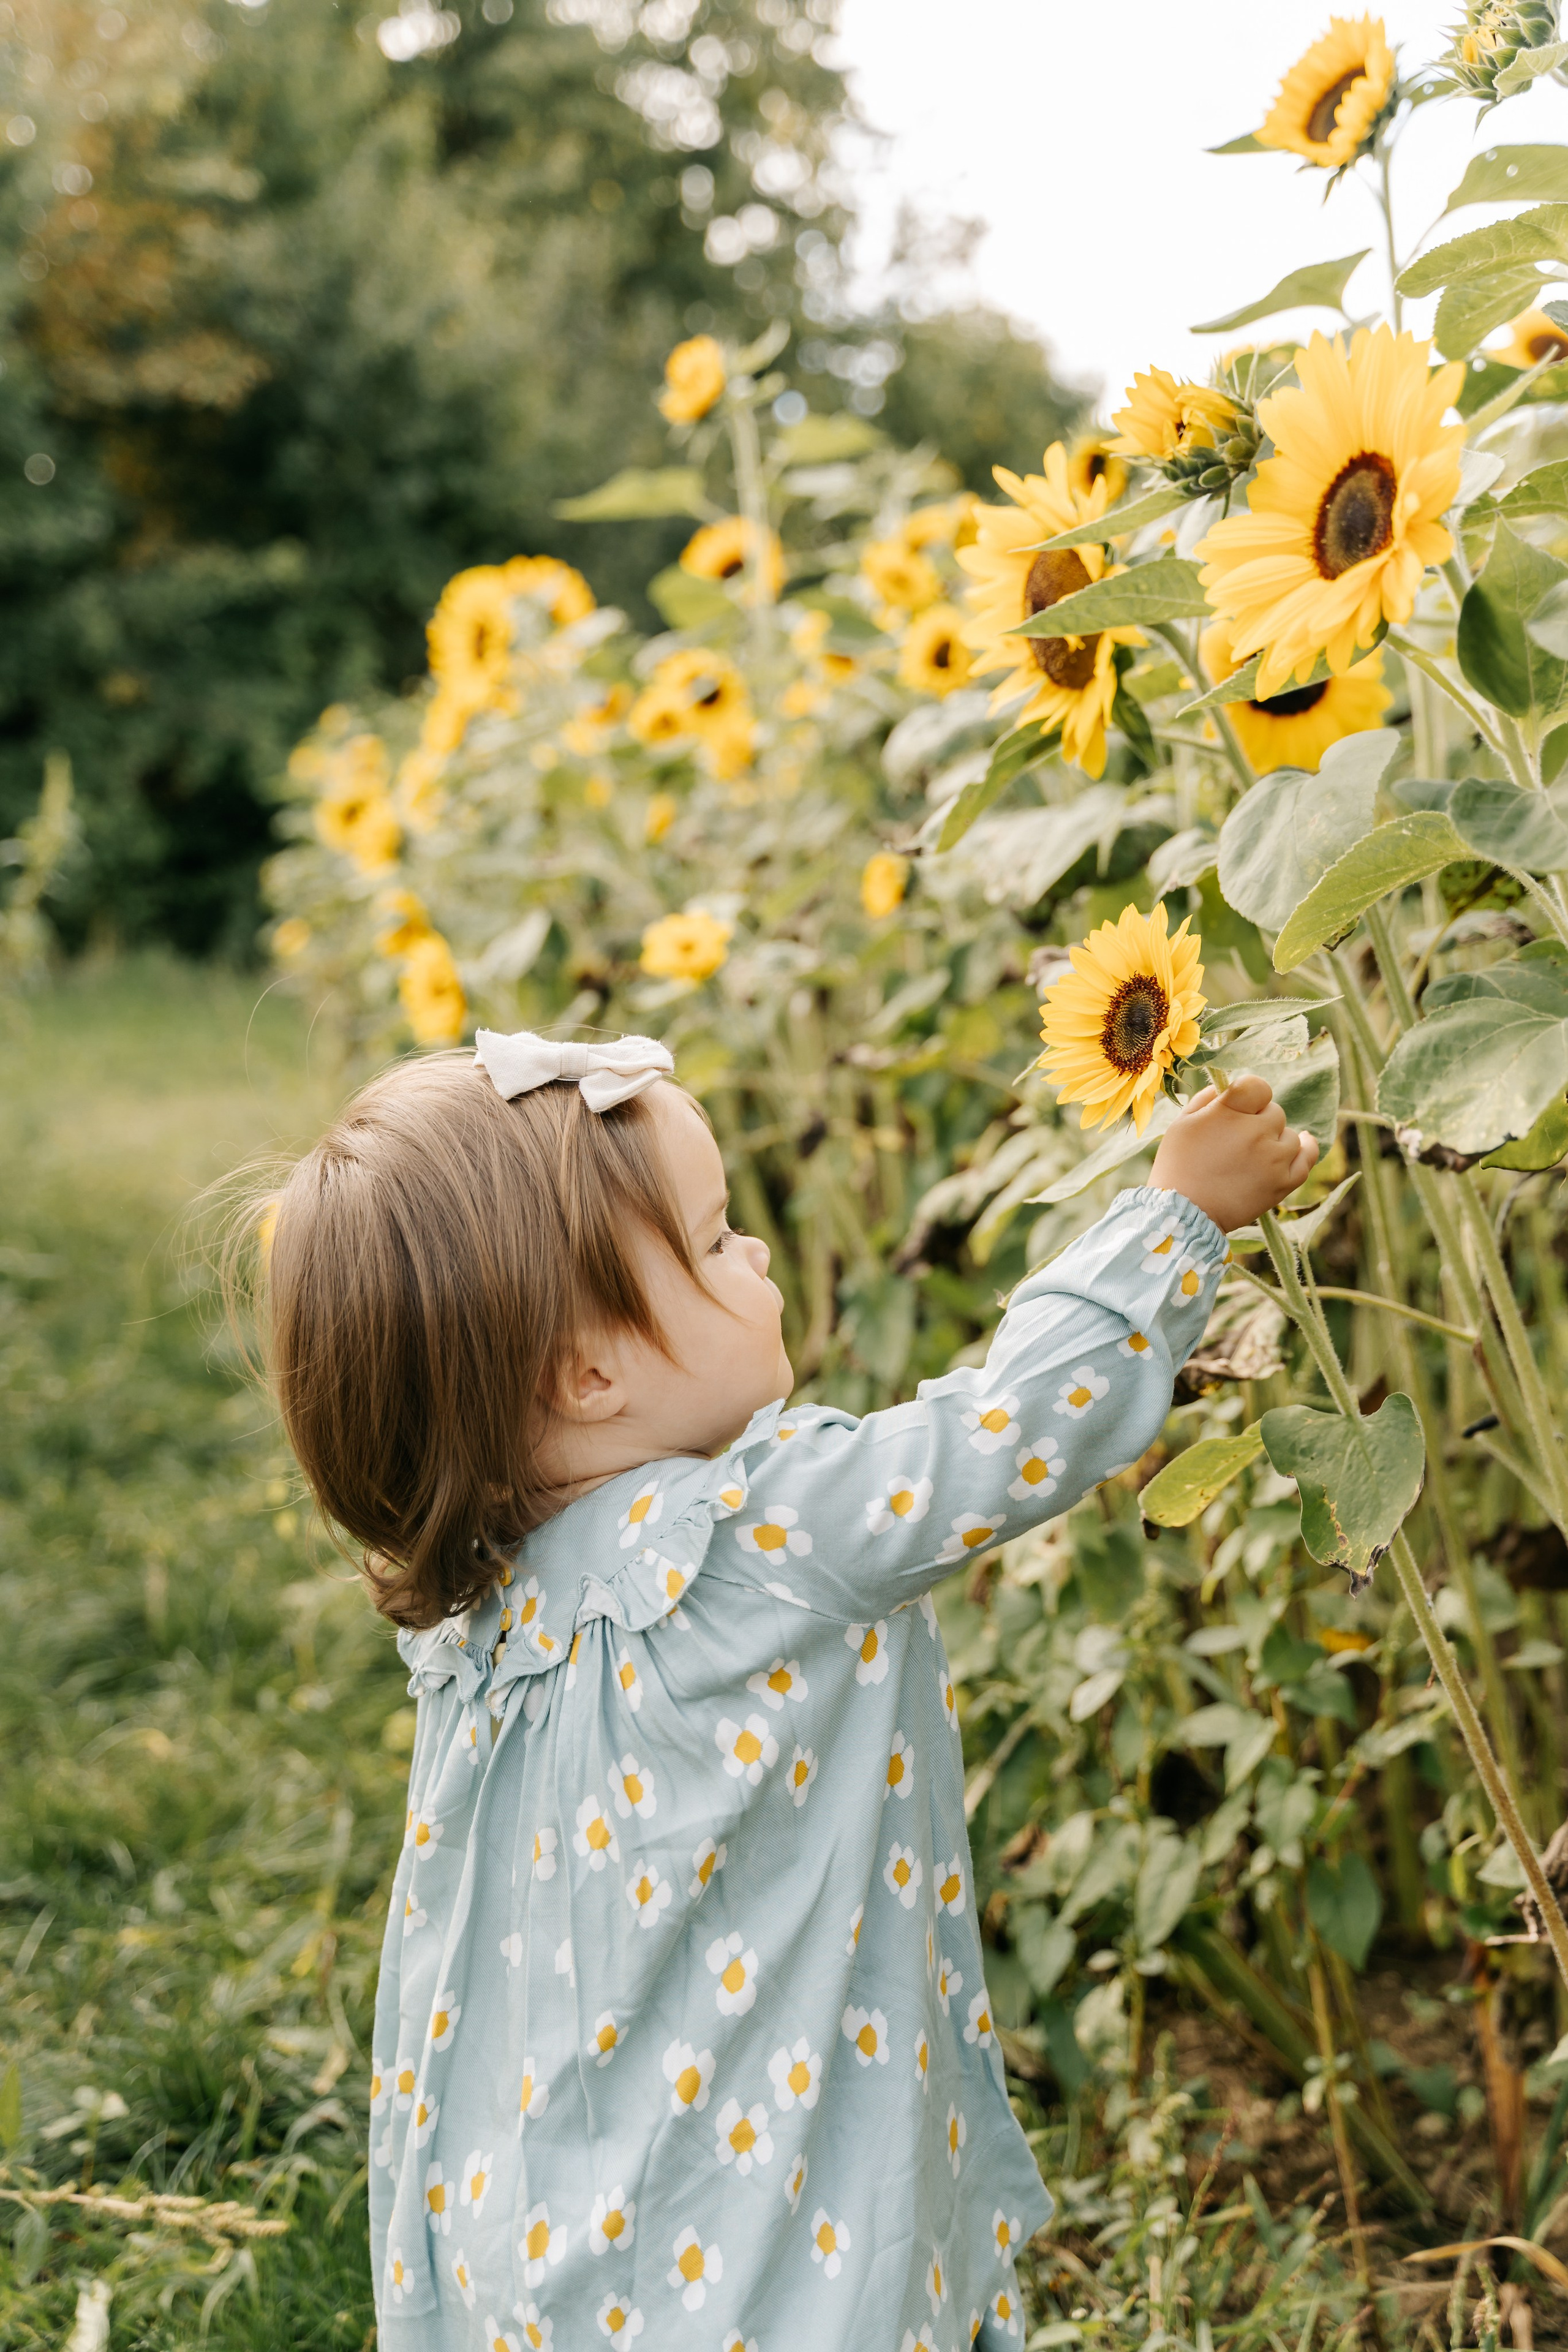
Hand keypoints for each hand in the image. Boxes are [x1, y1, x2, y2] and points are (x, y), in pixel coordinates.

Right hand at [1149, 1075, 1318, 1233]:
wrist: (1183, 1213)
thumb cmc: (1177, 1165)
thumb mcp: (1181, 1123)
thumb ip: (1206, 1099)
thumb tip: (1225, 1089)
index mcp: (1230, 1112)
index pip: (1257, 1086)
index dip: (1250, 1094)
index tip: (1240, 1105)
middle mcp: (1256, 1131)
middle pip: (1274, 1112)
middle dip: (1258, 1121)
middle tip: (1236, 1142)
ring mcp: (1273, 1158)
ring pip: (1289, 1135)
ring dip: (1275, 1140)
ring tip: (1252, 1156)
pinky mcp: (1283, 1182)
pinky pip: (1307, 1158)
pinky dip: (1307, 1148)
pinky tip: (1303, 1141)